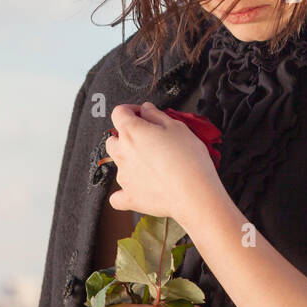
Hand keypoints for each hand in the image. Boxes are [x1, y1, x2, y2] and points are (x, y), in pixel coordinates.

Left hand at [105, 101, 221, 225]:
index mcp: (132, 132)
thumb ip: (157, 115)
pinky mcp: (130, 197)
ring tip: (150, 163)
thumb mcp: (177, 127)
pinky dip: (125, 191)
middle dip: (126, 136)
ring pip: (116, 163)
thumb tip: (146, 110)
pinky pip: (117, 196)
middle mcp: (123, 153)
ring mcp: (124, 177)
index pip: (119, 113)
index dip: (131, 110)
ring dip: (128, 160)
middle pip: (113, 139)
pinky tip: (138, 188)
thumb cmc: (189, 159)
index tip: (142, 115)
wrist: (194, 193)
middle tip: (147, 139)